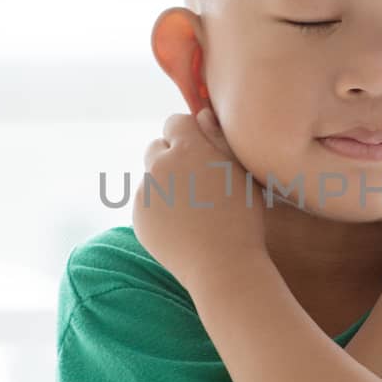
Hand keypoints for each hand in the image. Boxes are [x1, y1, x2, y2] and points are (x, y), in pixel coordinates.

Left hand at [133, 106, 266, 293]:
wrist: (223, 266)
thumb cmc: (242, 218)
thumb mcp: (240, 173)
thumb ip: (217, 139)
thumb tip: (200, 115)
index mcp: (187, 149)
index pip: (175, 122)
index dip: (188, 134)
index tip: (201, 151)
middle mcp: (160, 166)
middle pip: (156, 147)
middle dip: (172, 157)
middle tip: (196, 181)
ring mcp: (146, 193)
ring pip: (152, 178)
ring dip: (166, 185)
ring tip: (193, 209)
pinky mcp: (138, 217)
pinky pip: (147, 203)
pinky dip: (160, 209)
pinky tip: (182, 226)